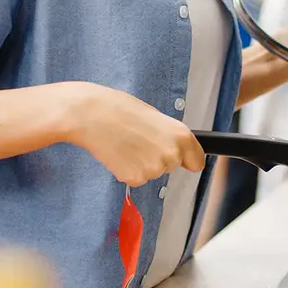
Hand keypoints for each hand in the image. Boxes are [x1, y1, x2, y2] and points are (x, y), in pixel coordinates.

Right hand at [58, 82, 205, 186]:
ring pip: (152, 172)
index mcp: (181, 136)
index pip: (197, 162)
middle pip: (172, 167)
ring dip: (140, 163)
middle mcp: (172, 154)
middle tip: (139, 140)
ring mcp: (154, 169)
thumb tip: (174, 147)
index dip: (187, 160)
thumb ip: (169, 135)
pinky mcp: (134, 179)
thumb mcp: (155, 116)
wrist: (91, 115)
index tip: (181, 159)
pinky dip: (126, 169)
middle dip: (158, 157)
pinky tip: (118, 153)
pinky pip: (135, 178)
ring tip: (126, 143)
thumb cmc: (119, 109)